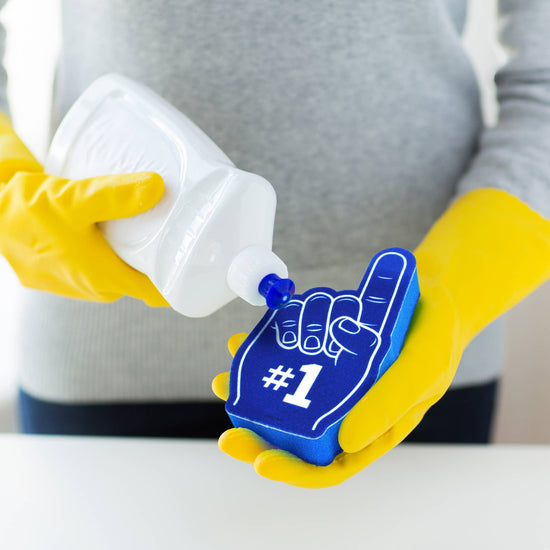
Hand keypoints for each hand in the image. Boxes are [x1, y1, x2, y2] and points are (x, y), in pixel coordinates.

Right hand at [0, 114, 167, 304]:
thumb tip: (157, 188)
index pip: (155, 291)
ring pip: (122, 267)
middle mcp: (93, 284)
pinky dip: (116, 246)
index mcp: (103, 279)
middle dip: (164, 261)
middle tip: (186, 232)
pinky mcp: (67, 264)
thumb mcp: (74, 199)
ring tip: (159, 225)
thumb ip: (116, 195)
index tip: (202, 266)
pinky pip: (103, 258)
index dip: (181, 283)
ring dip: (139, 251)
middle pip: (142, 277)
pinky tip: (123, 223)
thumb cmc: (24, 213)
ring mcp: (78, 277)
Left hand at [213, 280, 456, 487]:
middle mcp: (347, 412)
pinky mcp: (323, 355)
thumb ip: (387, 406)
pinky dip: (263, 354)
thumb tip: (345, 444)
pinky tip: (242, 342)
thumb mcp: (419, 372)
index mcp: (372, 431)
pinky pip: (288, 360)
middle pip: (297, 438)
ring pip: (285, 399)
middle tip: (228, 434)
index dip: (294, 470)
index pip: (329, 467)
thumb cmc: (436, 342)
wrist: (433, 299)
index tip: (261, 462)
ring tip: (222, 381)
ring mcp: (332, 383)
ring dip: (250, 394)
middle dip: (259, 439)